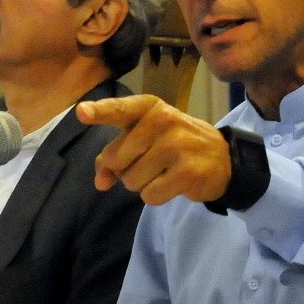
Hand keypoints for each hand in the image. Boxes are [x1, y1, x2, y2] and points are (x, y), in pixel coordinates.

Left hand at [76, 95, 230, 204]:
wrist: (223, 158)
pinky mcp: (187, 172)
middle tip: (147, 162)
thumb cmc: (175, 145)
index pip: (120, 109)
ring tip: (163, 172)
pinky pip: (149, 195)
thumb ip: (114, 155)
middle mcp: (163, 121)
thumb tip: (100, 181)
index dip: (99, 112)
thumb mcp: (145, 139)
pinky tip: (172, 184)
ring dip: (141, 184)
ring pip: (131, 180)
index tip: (81, 112)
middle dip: (124, 168)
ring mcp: (177, 146)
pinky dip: (156, 196)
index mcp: (150, 108)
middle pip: (116, 159)